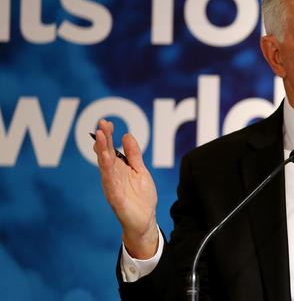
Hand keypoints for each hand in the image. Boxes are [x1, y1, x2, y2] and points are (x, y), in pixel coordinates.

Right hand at [93, 119, 158, 258]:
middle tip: (101, 124)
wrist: (145, 221)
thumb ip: (134, 155)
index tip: (106, 122)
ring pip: (105, 167)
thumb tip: (127, 135)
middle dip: (103, 139)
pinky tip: (105, 161)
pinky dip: (107, 172)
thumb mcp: (140, 171)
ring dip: (102, 152)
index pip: (110, 149)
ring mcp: (113, 186)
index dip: (108, 136)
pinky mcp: (116, 198)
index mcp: (118, 168)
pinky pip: (111, 183)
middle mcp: (112, 176)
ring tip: (99, 138)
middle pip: (105, 154)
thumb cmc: (141, 197)